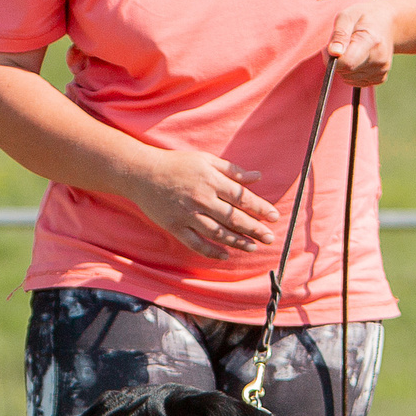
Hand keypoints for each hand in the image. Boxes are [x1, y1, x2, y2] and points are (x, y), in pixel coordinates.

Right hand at [123, 149, 278, 259]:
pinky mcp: (175, 226)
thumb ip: (232, 170)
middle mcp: (202, 198)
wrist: (141, 173)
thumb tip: (257, 177)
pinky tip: (225, 255)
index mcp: (211, 180)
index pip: (242, 197)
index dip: (260, 208)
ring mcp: (188, 214)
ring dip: (237, 241)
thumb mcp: (206, 160)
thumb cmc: (176, 164)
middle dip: (254, 229)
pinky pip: (196, 243)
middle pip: (234, 217)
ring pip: (218, 233)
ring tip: (252, 247)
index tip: (273, 217)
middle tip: (269, 238)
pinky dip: (211, 251)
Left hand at [328, 3, 395, 85]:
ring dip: (343, 67)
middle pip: (345, 72)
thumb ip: (339, 35)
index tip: (331, 46)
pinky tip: (358, 58)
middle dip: (336, 61)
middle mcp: (379, 59)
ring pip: (348, 78)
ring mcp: (382, 70)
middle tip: (342, 45)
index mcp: (371, 41)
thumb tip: (334, 53)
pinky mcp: (380, 78)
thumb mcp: (347, 17)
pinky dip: (351, 73)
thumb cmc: (363, 18)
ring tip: (351, 49)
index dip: (331, 57)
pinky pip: (355, 82)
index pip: (346, 63)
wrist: (388, 23)